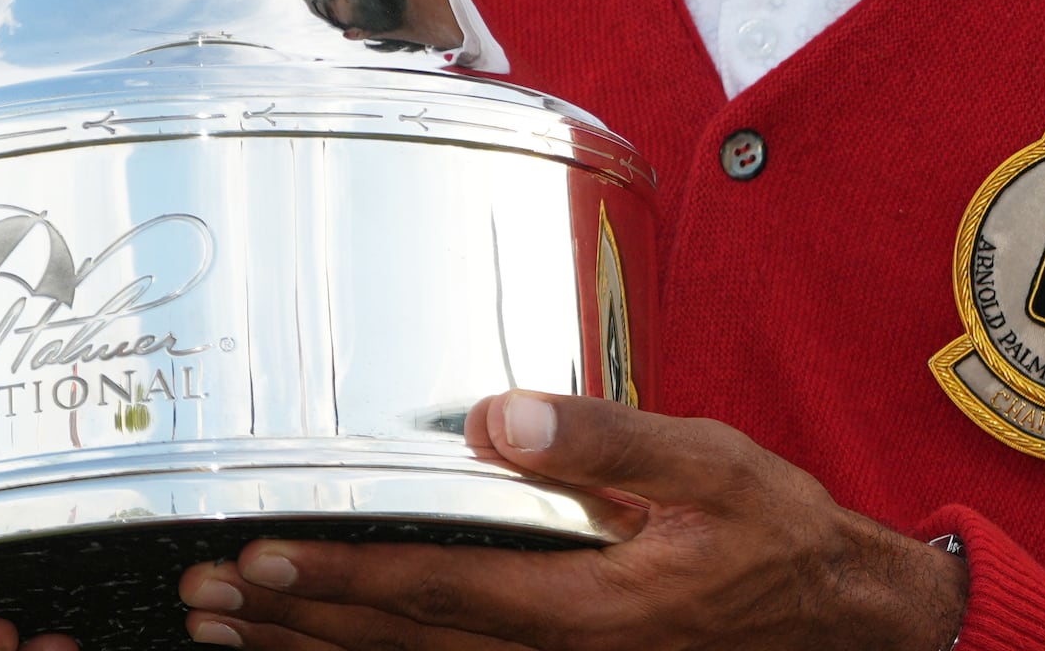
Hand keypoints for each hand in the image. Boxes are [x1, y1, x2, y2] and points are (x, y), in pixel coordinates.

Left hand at [174, 392, 965, 650]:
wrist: (841, 624)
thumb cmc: (778, 538)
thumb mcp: (710, 466)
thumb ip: (606, 440)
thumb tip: (500, 416)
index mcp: (590, 609)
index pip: (440, 593)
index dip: (343, 580)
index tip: (259, 560)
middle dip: (296, 627)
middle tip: (202, 600)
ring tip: (225, 633)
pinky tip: (327, 650)